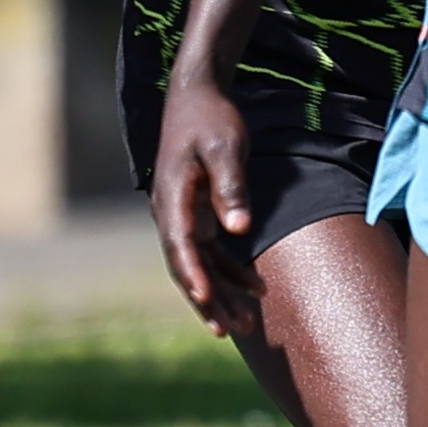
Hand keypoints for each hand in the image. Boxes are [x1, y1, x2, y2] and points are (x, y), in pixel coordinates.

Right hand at [151, 69, 264, 341]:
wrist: (197, 96)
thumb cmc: (212, 119)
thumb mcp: (225, 147)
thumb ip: (232, 187)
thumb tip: (240, 229)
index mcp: (172, 197)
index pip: (180, 245)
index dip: (193, 275)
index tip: (206, 299)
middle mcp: (171, 212)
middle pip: (187, 266)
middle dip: (208, 300)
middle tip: (231, 330)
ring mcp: (183, 216)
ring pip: (200, 265)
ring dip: (221, 294)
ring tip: (246, 324)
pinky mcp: (197, 214)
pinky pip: (211, 252)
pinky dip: (230, 272)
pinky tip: (256, 288)